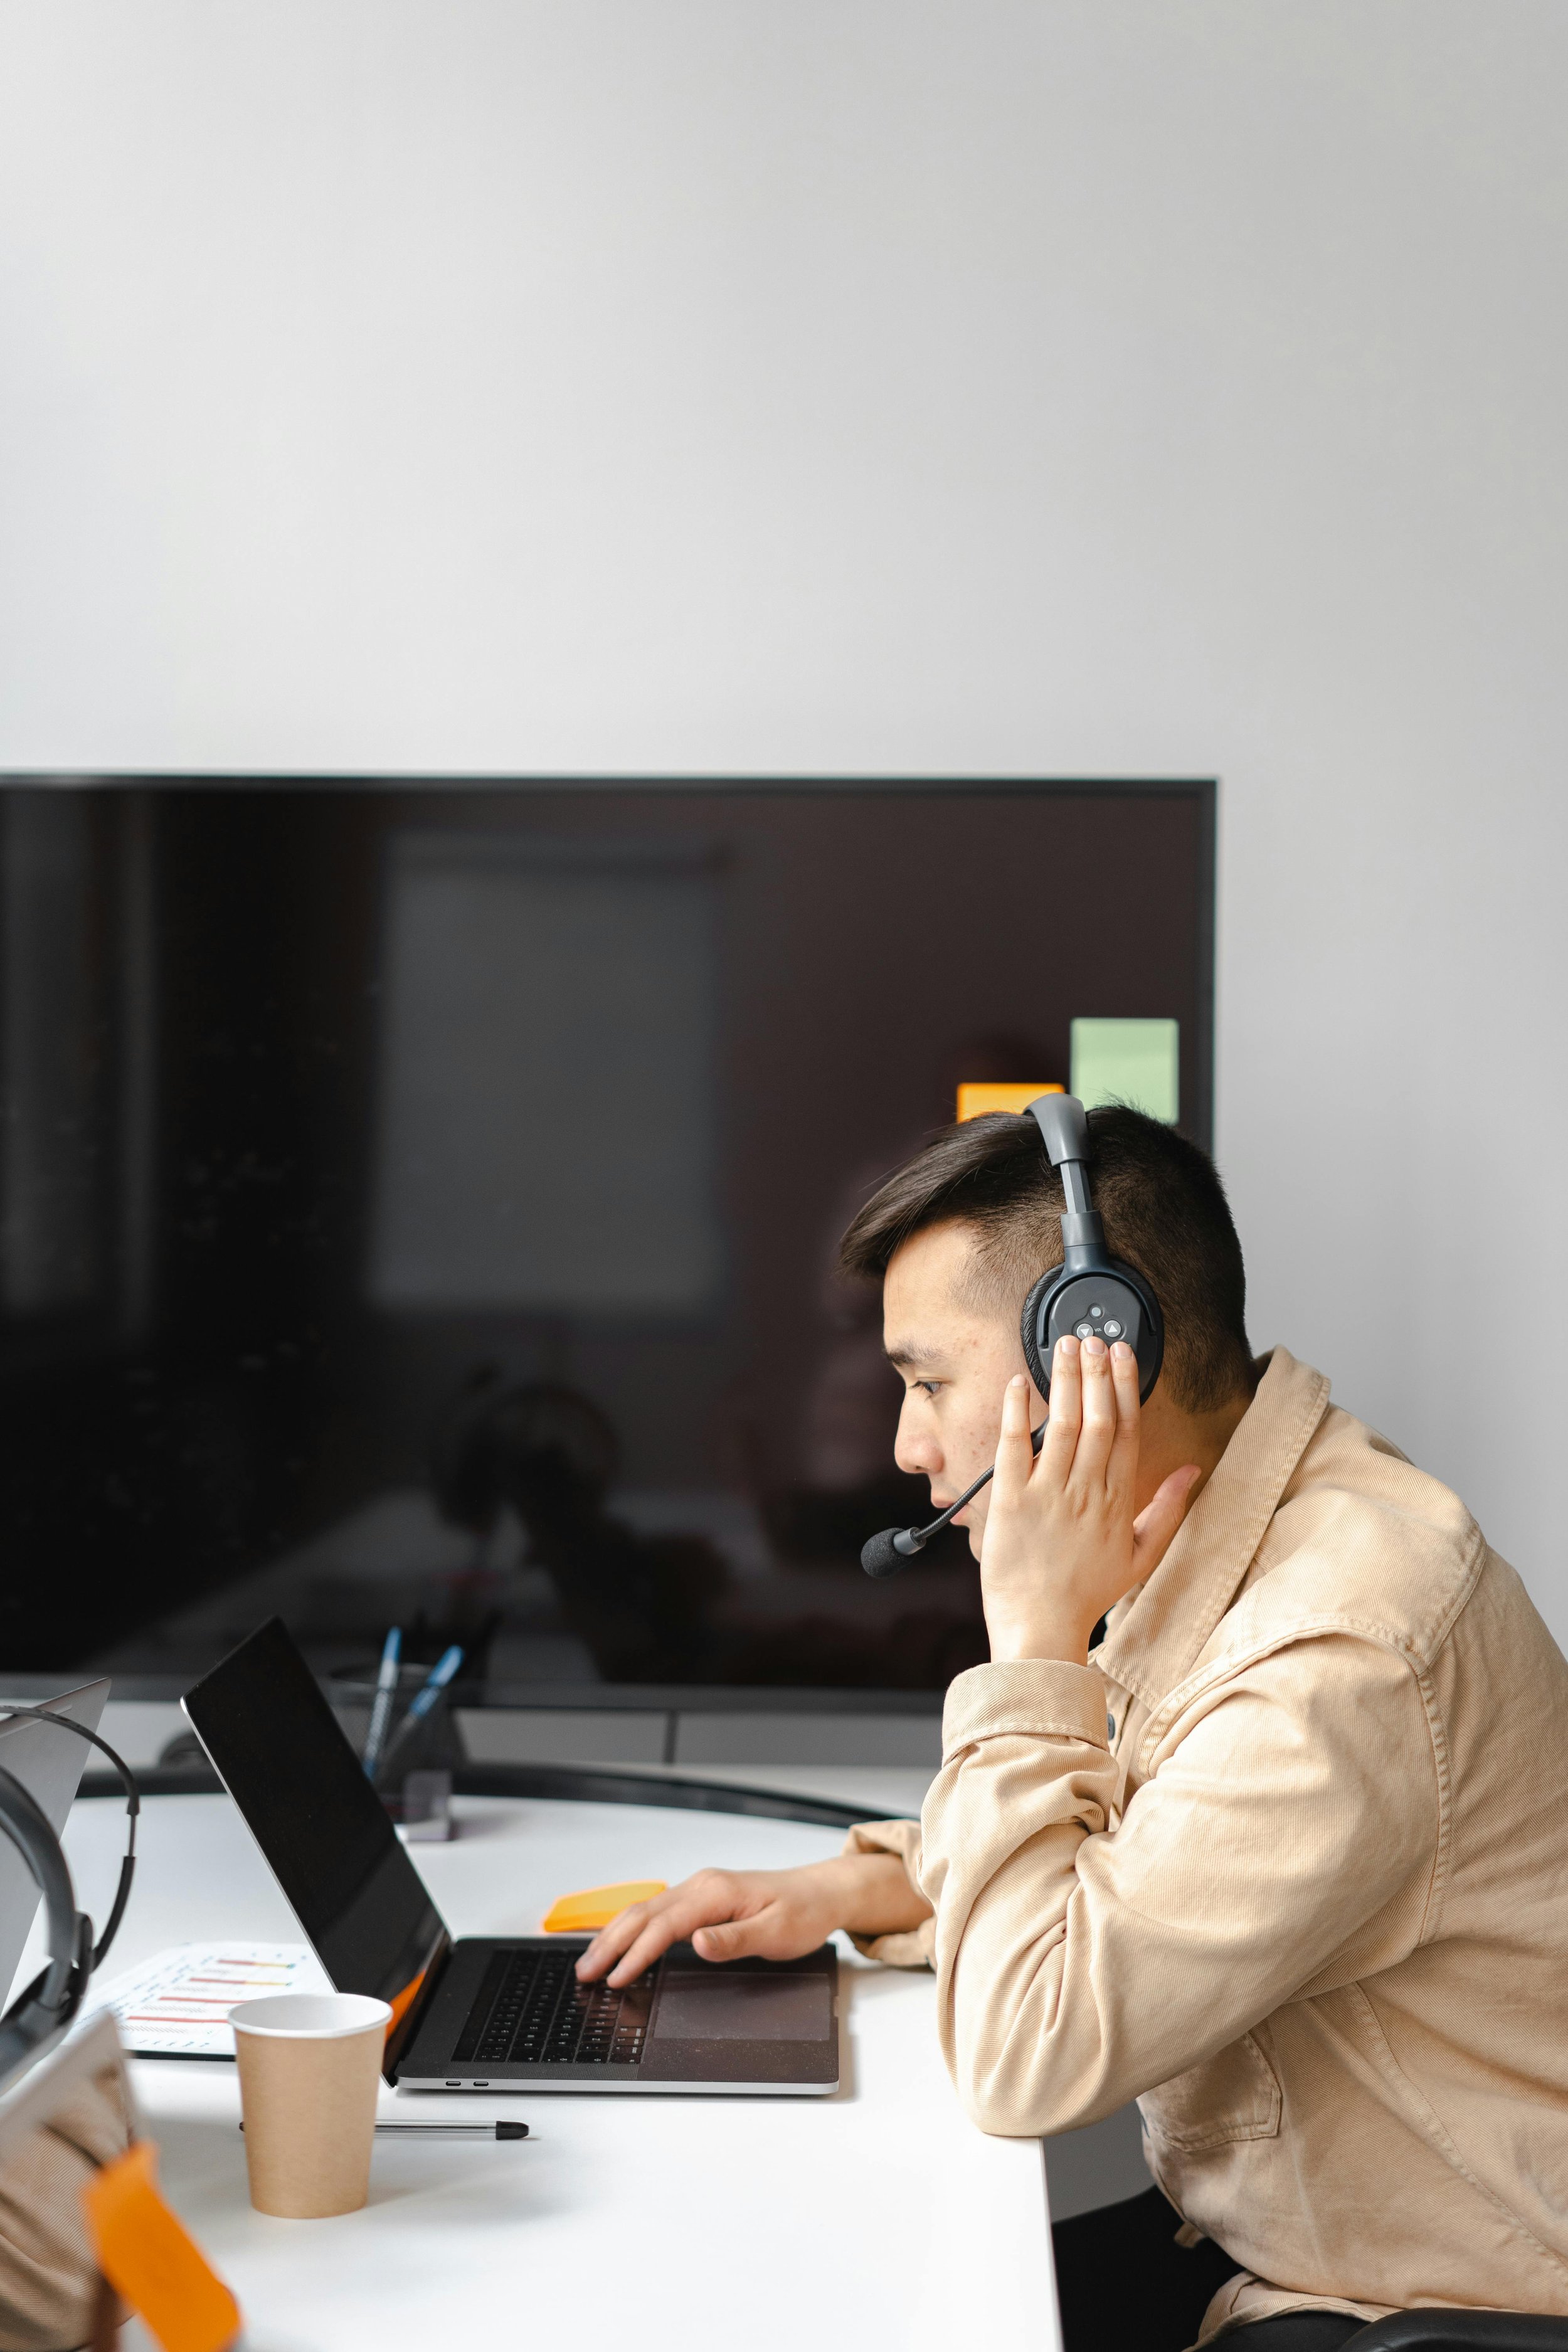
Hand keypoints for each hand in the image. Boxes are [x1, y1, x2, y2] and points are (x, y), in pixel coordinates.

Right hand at [573, 1853, 929, 1986]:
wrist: (821, 1892)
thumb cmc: (802, 1912)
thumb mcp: (775, 1933)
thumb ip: (734, 1940)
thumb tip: (697, 1943)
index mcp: (715, 1893)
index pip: (664, 1926)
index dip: (637, 1954)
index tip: (616, 1978)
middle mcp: (701, 1886)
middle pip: (643, 1914)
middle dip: (610, 1943)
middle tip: (584, 1973)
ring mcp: (699, 1891)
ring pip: (645, 1910)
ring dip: (615, 1935)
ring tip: (591, 1961)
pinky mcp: (701, 1899)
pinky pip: (657, 1912)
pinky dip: (632, 1928)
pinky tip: (620, 1942)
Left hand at [980, 1336, 1199, 1666]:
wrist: (1040, 1629)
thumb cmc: (1085, 1596)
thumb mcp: (1141, 1557)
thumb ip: (1167, 1510)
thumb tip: (1191, 1472)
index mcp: (1117, 1501)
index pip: (1126, 1430)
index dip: (1125, 1387)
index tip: (1124, 1355)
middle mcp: (1086, 1491)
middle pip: (1096, 1418)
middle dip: (1097, 1372)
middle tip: (1095, 1337)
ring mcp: (1047, 1494)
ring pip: (1061, 1423)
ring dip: (1063, 1380)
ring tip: (1064, 1346)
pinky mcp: (1009, 1500)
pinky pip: (1014, 1446)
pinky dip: (1016, 1412)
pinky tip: (1017, 1383)